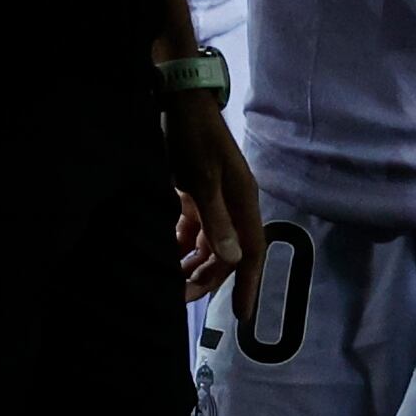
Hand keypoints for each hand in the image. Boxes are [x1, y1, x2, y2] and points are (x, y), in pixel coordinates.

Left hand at [167, 92, 262, 298]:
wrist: (177, 99)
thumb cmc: (192, 137)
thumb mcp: (201, 177)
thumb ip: (215, 219)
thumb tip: (233, 259)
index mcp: (242, 201)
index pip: (251, 252)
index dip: (247, 285)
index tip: (241, 316)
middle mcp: (233, 204)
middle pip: (226, 254)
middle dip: (206, 279)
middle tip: (180, 298)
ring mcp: (214, 198)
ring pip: (207, 244)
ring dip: (190, 264)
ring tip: (168, 282)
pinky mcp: (195, 192)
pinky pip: (191, 229)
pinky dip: (179, 244)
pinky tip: (164, 254)